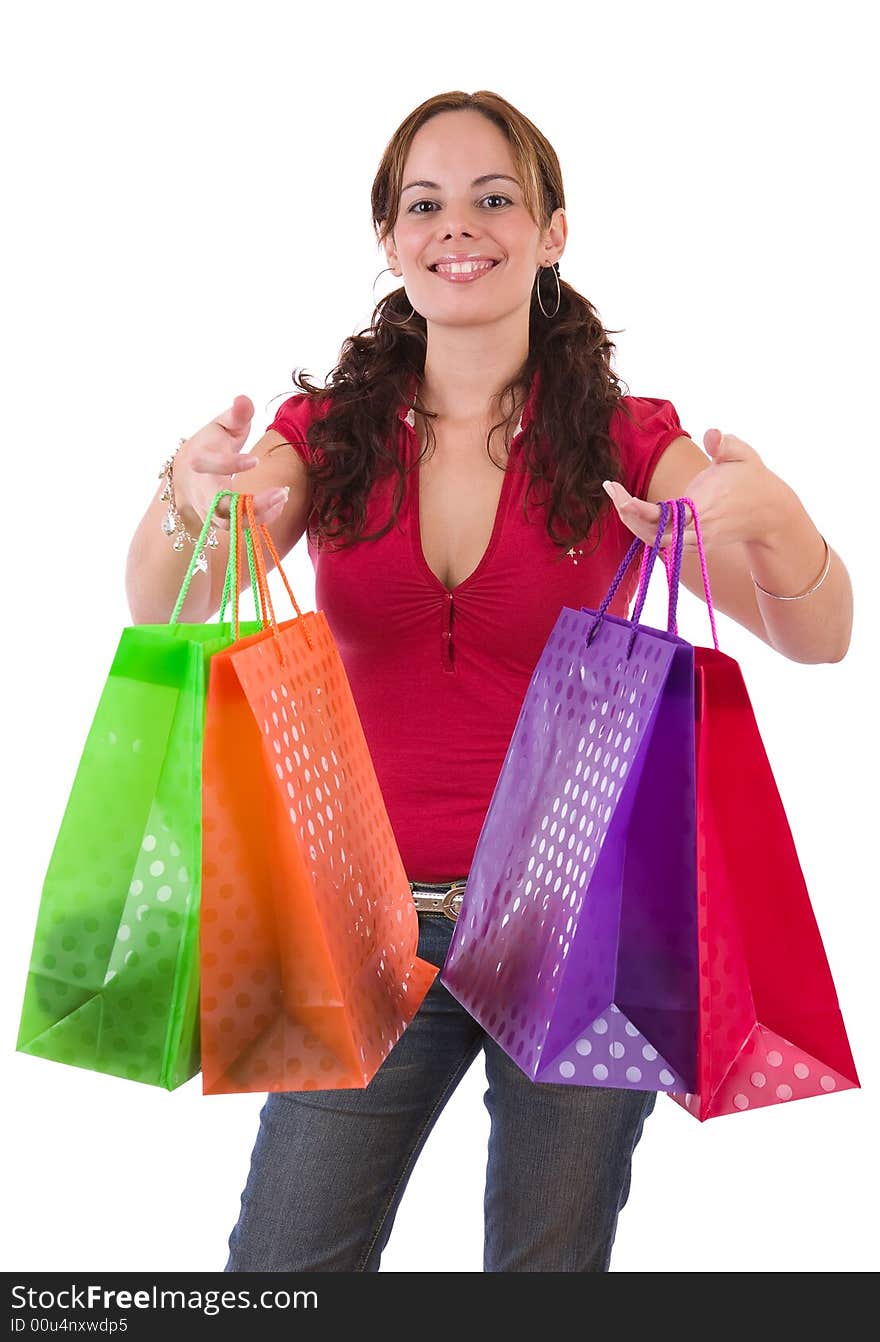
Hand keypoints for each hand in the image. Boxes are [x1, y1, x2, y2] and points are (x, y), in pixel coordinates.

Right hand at [173, 395, 288, 533]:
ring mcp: (210, 511)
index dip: (231, 464)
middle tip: (282, 493)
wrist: (187, 476)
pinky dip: (261, 518)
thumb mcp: (220, 426)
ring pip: (231, 524)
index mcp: (199, 461)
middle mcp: (202, 491)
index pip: (210, 466)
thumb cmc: (209, 446)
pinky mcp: (221, 523)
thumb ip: (235, 415)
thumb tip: (244, 399)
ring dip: (260, 514)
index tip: (255, 460)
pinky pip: (240, 528)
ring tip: (284, 495)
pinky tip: (280, 502)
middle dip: (250, 504)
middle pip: (220, 507)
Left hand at [602, 429, 786, 550]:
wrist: (770, 515)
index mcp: (705, 508)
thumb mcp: (744, 455)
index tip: (620, 496)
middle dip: (628, 515)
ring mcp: (695, 541)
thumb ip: (726, 444)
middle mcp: (698, 530)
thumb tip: (713, 433)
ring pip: (655, 540)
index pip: (666, 516)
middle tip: (611, 489)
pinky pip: (662, 541)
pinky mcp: (694, 544)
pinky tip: (630, 507)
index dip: (640, 511)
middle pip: (653, 533)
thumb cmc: (753, 480)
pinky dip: (644, 528)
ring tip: (617, 495)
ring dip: (632, 522)